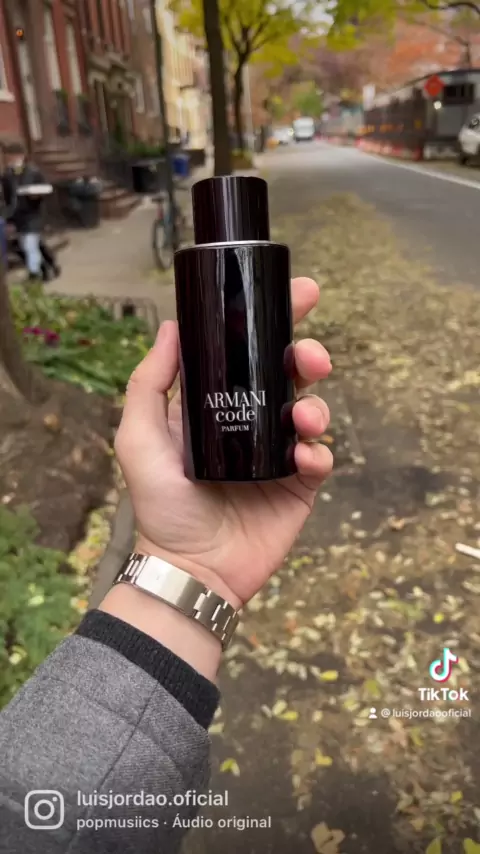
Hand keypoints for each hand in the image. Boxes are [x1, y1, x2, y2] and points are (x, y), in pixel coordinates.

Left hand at [115, 277, 332, 609]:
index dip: (275, 321)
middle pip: (290, 375)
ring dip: (317, 404)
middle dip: (308, 355)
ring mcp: (277, 454)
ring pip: (312, 411)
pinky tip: (303, 457)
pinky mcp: (299, 486)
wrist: (190, 567)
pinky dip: (319, 452)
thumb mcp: (138, 437)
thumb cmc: (160, 504)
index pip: (249, 353)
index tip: (300, 294)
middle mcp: (250, 422)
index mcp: (217, 404)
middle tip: (310, 357)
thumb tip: (171, 326)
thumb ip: (149, 383)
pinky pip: (320, 458)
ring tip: (303, 418)